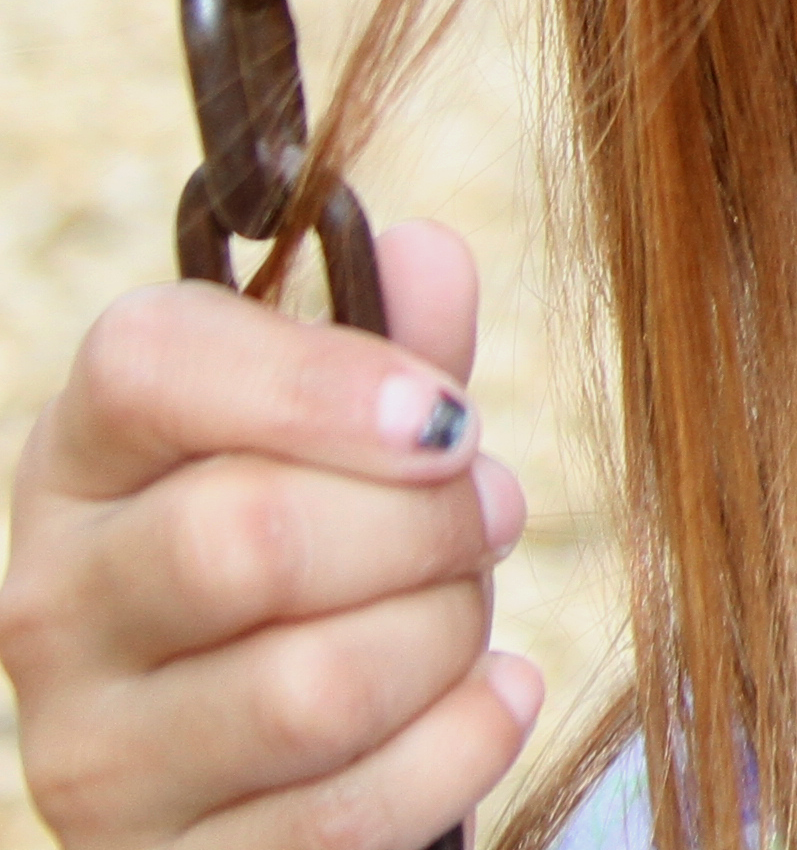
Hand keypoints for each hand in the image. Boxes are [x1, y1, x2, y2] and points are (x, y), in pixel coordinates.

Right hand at [2, 223, 538, 849]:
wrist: (269, 753)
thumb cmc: (322, 550)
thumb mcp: (348, 436)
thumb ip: (394, 347)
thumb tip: (425, 255)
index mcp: (87, 458)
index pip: (148, 367)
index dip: (322, 380)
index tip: (448, 414)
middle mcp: (52, 603)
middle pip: (250, 539)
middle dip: (423, 525)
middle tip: (490, 511)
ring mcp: (91, 753)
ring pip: (310, 689)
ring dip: (446, 637)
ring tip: (466, 608)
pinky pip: (345, 812)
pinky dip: (461, 743)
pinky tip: (493, 697)